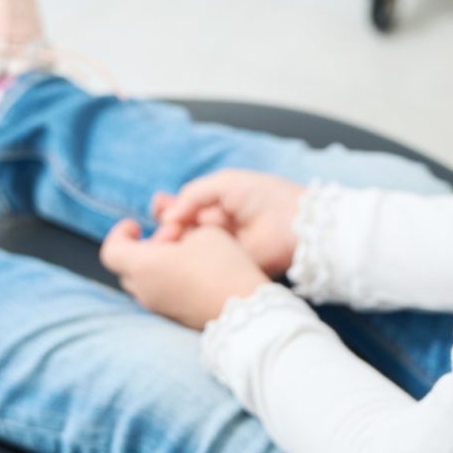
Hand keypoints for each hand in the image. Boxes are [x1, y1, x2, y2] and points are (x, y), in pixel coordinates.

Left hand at [100, 211, 273, 329]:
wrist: (244, 310)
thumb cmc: (222, 266)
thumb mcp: (204, 232)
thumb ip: (181, 230)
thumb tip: (175, 239)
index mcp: (143, 265)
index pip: (111, 250)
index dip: (120, 233)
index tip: (138, 225)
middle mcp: (144, 289)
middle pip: (126, 267)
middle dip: (142, 247)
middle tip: (170, 236)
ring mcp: (157, 306)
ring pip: (141, 281)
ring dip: (154, 264)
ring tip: (183, 253)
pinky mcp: (172, 316)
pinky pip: (158, 293)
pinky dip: (165, 278)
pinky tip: (192, 271)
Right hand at [149, 169, 307, 277]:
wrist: (294, 222)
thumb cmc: (264, 196)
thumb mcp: (223, 185)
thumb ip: (193, 195)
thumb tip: (167, 215)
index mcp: (215, 206)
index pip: (182, 209)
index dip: (167, 210)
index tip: (158, 208)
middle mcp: (214, 229)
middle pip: (180, 230)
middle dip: (165, 227)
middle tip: (161, 228)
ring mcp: (219, 250)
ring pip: (185, 249)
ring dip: (171, 244)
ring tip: (166, 238)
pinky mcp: (225, 268)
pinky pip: (200, 266)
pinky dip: (186, 260)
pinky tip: (176, 252)